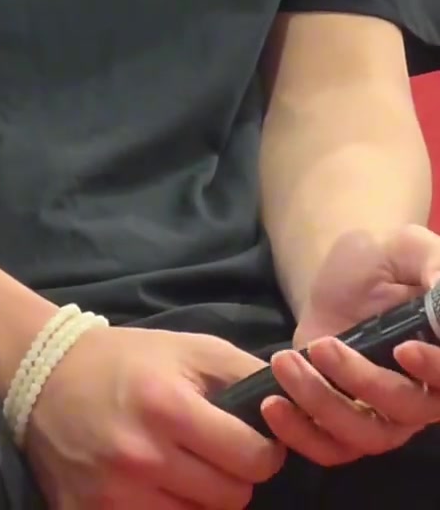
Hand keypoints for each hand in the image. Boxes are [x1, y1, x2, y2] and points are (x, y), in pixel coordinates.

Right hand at [24, 325, 285, 508]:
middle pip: (231, 499)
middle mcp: (141, 456)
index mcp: (167, 406)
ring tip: (184, 468)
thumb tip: (294, 406)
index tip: (250, 439)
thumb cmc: (127, 360)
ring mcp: (114, 495)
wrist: (45, 375)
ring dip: (201, 499)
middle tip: (215, 453)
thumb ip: (244, 374)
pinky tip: (156, 488)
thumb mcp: (188, 348)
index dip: (262, 451)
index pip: (252, 460)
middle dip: (234, 476)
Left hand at [262, 225, 439, 466]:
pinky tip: (274, 405)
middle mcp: (423, 395)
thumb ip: (433, 263)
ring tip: (285, 363)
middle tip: (321, 345)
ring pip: (365, 436)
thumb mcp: (406, 247)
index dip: (435, 371)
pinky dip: (301, 436)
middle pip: (406, 411)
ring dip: (322, 404)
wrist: (335, 280)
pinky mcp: (345, 426)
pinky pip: (330, 449)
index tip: (403, 349)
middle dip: (362, 381)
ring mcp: (384, 417)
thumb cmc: (379, 262)